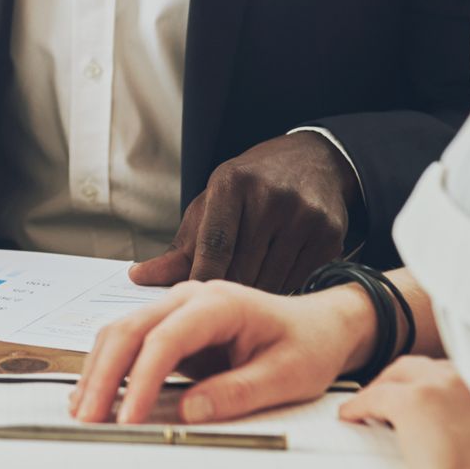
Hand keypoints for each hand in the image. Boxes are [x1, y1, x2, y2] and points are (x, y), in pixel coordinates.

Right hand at [70, 278, 377, 424]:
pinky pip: (130, 342)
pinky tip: (96, 393)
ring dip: (99, 370)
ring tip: (84, 411)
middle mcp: (190, 298)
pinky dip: (109, 367)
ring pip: (121, 332)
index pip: (166, 339)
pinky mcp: (171, 327)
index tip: (130, 418)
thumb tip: (189, 411)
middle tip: (89, 417)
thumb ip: (237, 393)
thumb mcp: (286, 376)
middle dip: (104, 375)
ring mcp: (177, 309)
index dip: (142, 379)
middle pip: (130, 329)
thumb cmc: (307, 346)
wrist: (320, 326)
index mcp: (219, 304)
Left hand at [130, 132, 357, 292]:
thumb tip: (139, 277)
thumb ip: (182, 247)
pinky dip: (284, 289)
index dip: (202, 279)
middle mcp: (271, 195)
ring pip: (272, 280)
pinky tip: (277, 280)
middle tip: (220, 308)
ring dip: (257, 295)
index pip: (214, 244)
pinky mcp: (330, 233)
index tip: (192, 306)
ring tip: (249, 295)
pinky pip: (300, 280)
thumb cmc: (250, 187)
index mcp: (232, 182)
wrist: (312, 160)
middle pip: (242, 268)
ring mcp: (304, 214)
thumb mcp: (212, 204)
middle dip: (228, 291)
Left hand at [340, 359, 469, 468]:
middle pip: (416, 367)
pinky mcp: (411, 404)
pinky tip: (350, 416)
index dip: (424, 384)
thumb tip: (454, 428)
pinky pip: (372, 398)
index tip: (415, 395)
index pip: (443, 372)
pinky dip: (358, 406)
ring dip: (379, 390)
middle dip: (397, 380)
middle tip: (383, 397)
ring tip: (367, 407)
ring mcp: (436, 387)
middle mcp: (460, 377)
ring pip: (394, 377)